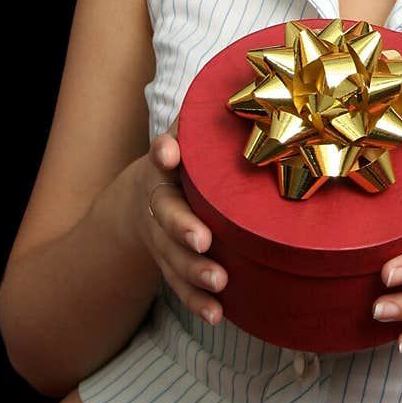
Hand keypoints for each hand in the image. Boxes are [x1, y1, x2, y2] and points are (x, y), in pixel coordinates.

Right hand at [132, 115, 227, 325]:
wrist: (145, 196)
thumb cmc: (187, 159)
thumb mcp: (191, 134)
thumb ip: (211, 120)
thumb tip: (256, 88)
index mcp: (165, 164)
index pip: (161, 153)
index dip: (164, 152)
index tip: (169, 153)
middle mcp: (159, 200)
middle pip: (166, 214)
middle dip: (183, 227)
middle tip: (204, 240)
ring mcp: (161, 236)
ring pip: (171, 256)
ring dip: (193, 272)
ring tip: (219, 283)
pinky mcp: (169, 262)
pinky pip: (179, 285)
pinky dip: (197, 301)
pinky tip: (218, 314)